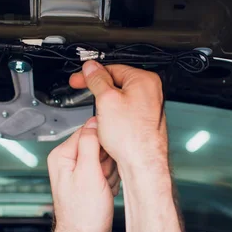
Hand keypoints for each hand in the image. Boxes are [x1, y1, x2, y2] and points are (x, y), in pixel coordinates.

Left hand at [41, 117, 118, 231]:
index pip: (88, 130)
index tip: (107, 158)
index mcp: (62, 155)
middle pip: (99, 145)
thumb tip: (94, 122)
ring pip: (106, 159)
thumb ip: (90, 144)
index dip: (103, 143)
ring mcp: (80, 172)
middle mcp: (69, 161)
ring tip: (103, 188)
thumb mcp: (88, 174)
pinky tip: (105, 192)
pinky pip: (108, 172)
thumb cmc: (83, 215)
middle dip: (108, 161)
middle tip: (103, 178)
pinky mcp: (90, 182)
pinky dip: (111, 181)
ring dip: (111, 173)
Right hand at [70, 62, 168, 176]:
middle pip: (117, 82)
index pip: (113, 68)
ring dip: (106, 104)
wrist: (143, 163)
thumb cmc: (132, 136)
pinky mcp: (145, 121)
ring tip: (100, 115)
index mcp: (145, 80)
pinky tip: (109, 125)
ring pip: (120, 98)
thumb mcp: (106, 100)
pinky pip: (125, 111)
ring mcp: (149, 107)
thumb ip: (97, 80)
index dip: (92, 73)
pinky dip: (114, 115)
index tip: (80, 78)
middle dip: (99, 89)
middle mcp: (151, 92)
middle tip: (84, 92)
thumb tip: (91, 68)